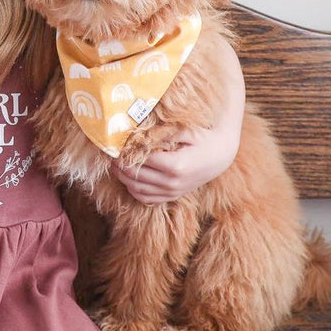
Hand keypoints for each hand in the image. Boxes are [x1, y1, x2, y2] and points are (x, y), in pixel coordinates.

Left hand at [113, 126, 235, 203]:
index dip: (126, 154)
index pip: (142, 161)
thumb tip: (139, 133)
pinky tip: (128, 179)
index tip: (116, 146)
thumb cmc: (203, 138)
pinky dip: (134, 191)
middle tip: (110, 156)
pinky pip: (148, 199)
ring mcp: (173, 192)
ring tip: (115, 166)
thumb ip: (163, 132)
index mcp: (176, 165)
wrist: (220, 156)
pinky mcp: (173, 196)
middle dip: (120, 167)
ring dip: (124, 179)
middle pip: (137, 177)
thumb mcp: (185, 131)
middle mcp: (173, 183)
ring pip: (139, 190)